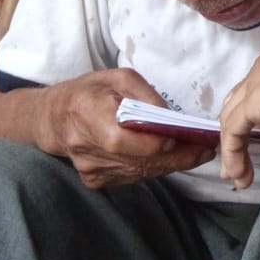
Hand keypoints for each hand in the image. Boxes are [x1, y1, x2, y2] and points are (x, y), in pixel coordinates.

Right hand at [39, 70, 215, 189]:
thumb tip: (169, 117)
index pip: (126, 140)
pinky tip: (172, 158)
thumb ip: (145, 94)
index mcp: (90, 115)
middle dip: (179, 156)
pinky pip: (134, 176)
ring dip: (172, 164)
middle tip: (206, 148)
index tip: (190, 137)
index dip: (159, 142)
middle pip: (141, 160)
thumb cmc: (88, 92)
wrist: (52, 120)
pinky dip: (154, 168)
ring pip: (141, 172)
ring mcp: (91, 169)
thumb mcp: (117, 77)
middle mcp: (88, 148)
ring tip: (198, 152)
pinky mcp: (96, 181)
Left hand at [219, 39, 259, 190]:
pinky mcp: (252, 100)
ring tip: (238, 175)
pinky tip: (237, 172)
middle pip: (240, 99)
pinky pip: (233, 130)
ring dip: (233, 147)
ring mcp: (257, 81)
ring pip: (233, 116)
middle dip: (237, 128)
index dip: (259, 110)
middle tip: (240, 157)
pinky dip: (232, 153)